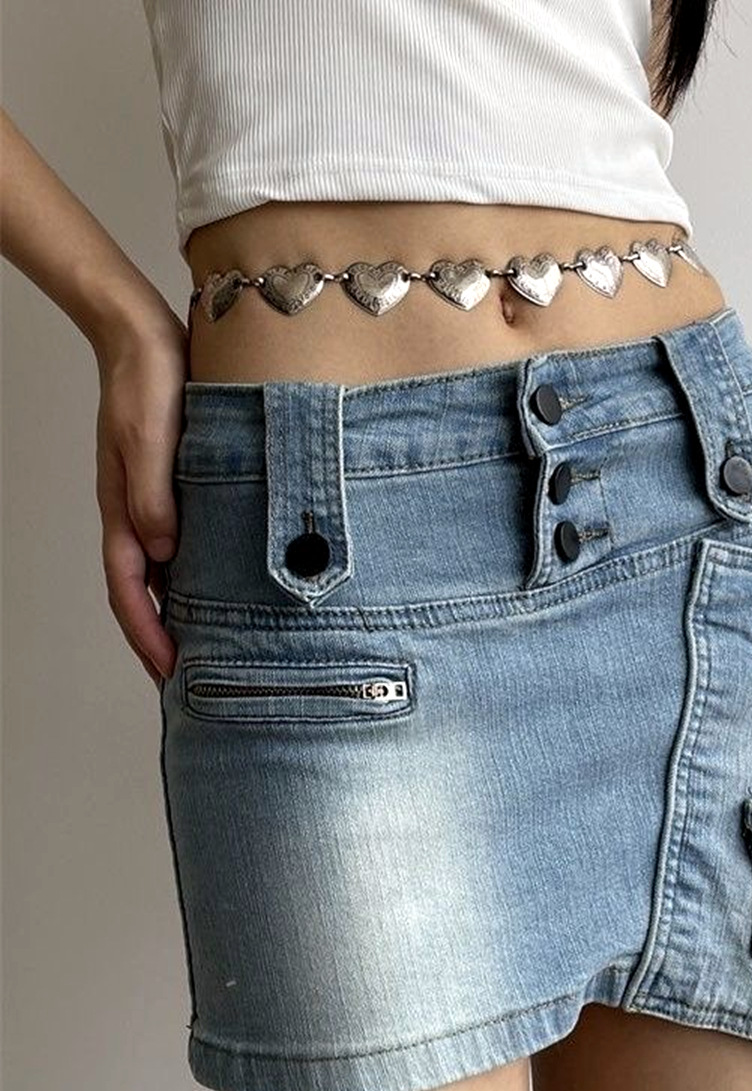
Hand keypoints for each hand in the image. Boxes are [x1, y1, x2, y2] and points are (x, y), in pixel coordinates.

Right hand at [94, 308, 187, 684]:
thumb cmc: (147, 383)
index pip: (129, 590)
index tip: (171, 675)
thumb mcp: (149, 438)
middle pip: (143, 594)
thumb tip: (162, 553)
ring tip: (207, 649)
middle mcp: (136, 515)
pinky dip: (195, 576)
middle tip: (189, 683)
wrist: (148, 337)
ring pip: (164, 574)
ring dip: (179, 614)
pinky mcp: (179, 488)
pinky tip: (219, 589)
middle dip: (161, 640)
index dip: (147, 635)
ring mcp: (156, 503)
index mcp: (122, 510)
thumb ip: (153, 495)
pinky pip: (184, 545)